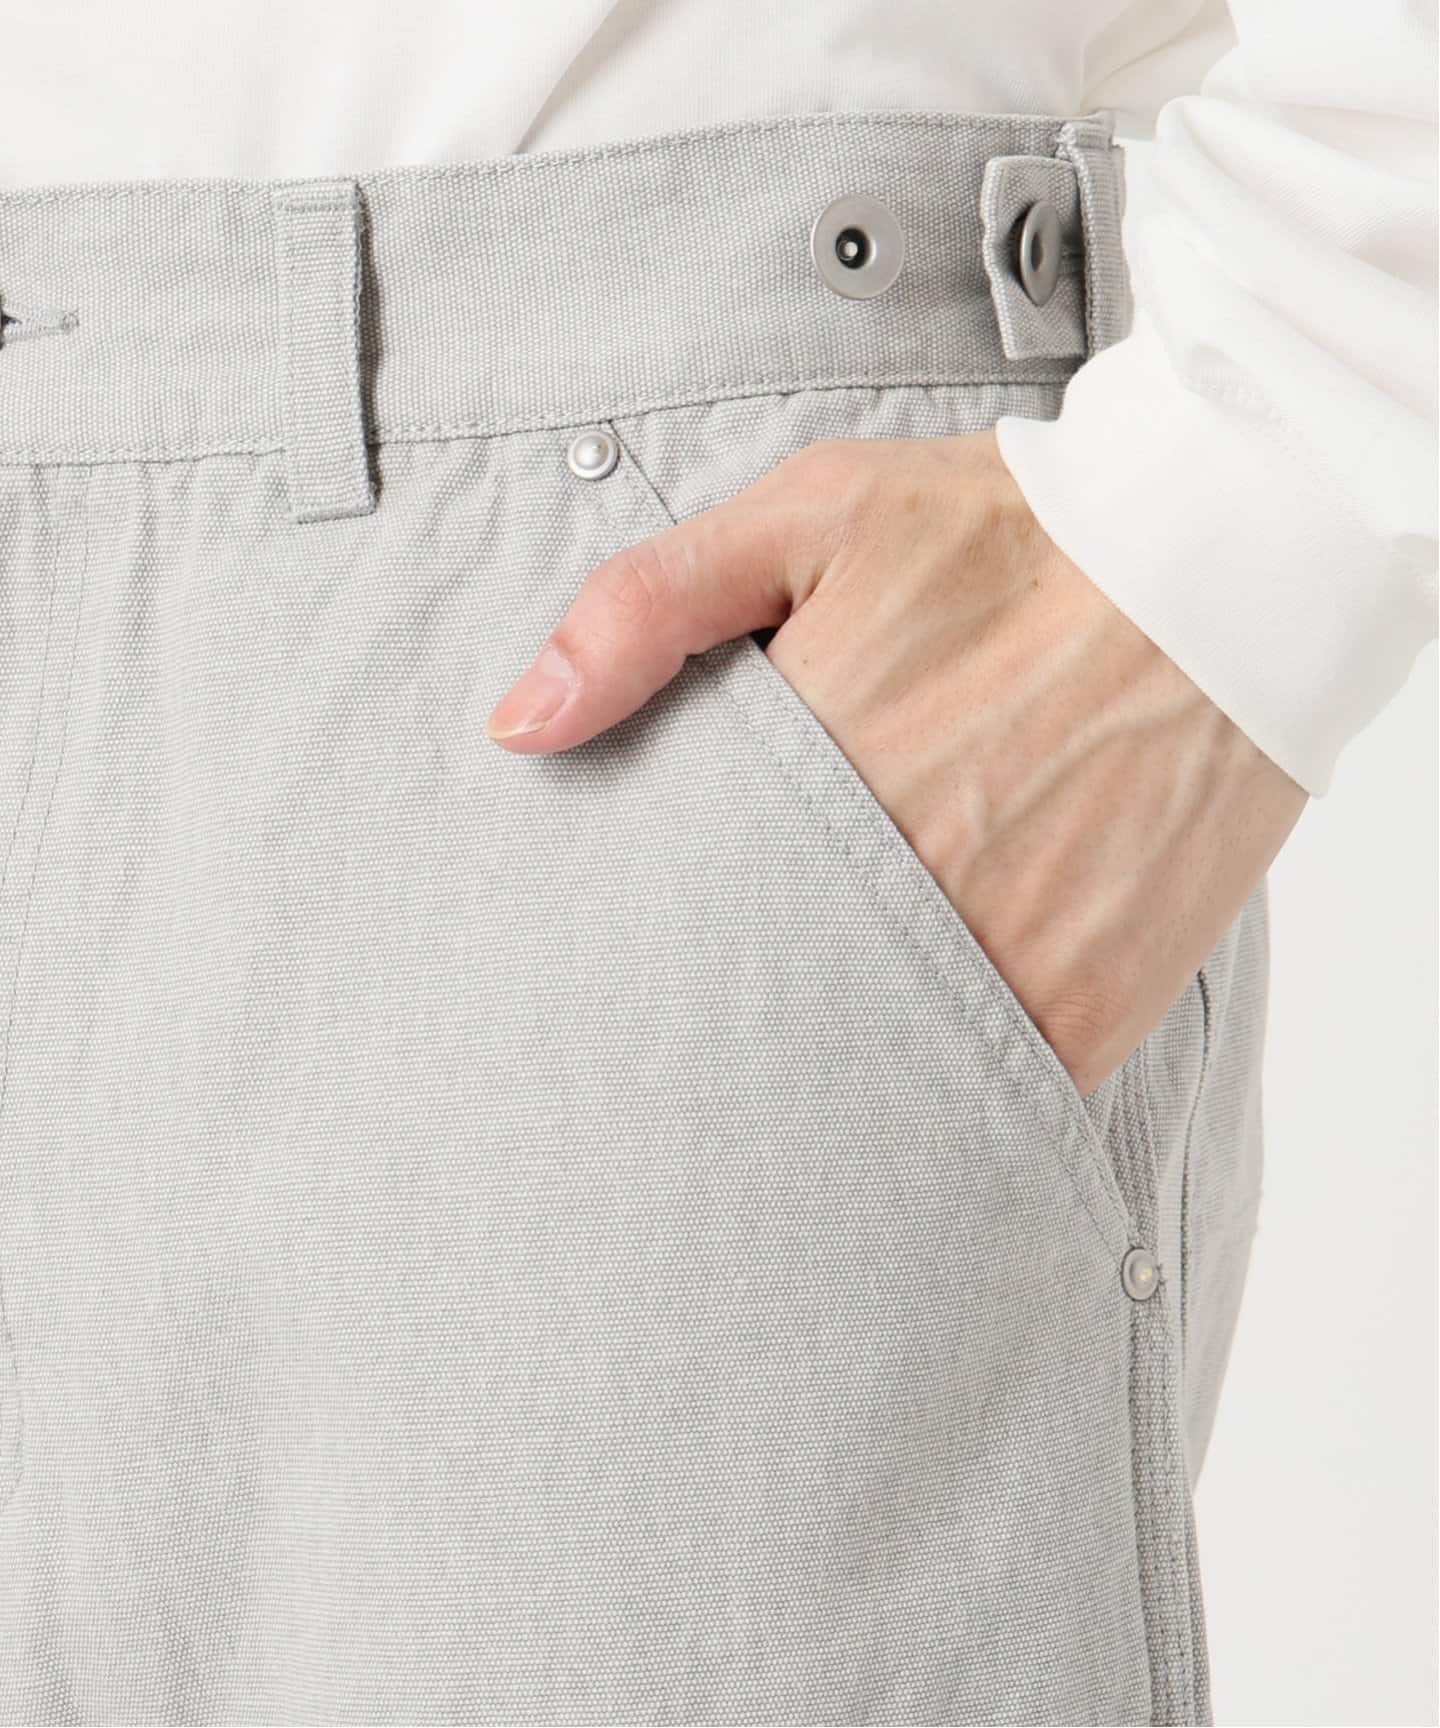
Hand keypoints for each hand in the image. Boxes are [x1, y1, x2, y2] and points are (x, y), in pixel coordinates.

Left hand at [485, 429, 1308, 1095]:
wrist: (1231, 574)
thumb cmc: (1013, 534)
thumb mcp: (816, 514)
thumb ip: (648, 606)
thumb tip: (520, 726)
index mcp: (810, 777)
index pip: (668, 909)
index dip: (633, 935)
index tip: (623, 943)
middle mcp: (900, 890)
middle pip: (751, 1002)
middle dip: (714, 1006)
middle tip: (693, 1006)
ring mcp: (999, 967)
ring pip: (855, 1062)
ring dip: (814, 1050)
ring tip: (796, 1021)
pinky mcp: (1084, 1013)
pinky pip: (969, 1088)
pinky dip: (928, 1077)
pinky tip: (904, 1035)